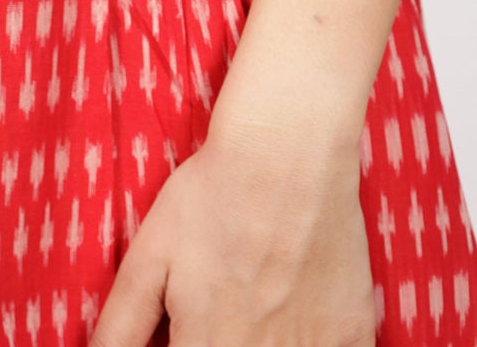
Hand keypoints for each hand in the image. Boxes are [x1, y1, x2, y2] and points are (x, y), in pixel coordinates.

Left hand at [90, 114, 376, 346]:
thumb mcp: (149, 257)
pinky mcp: (355, 337)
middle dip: (222, 342)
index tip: (186, 334)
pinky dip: (312, 342)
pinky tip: (295, 316)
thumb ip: (121, 326)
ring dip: (266, 345)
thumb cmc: (212, 195)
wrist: (288, 149)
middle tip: (222, 314)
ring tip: (256, 307)